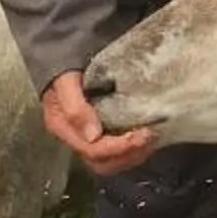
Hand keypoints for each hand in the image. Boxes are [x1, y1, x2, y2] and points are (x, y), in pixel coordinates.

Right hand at [40, 70, 156, 177]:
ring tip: (153, 136)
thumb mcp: (66, 81)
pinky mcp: (102, 131)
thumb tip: (93, 136)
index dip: (119, 147)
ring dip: (135, 153)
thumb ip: (74, 107)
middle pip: (103, 163)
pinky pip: (119, 150)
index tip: (142, 134)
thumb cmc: (65, 66)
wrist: (64, 54)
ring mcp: (89, 137)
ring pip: (113, 160)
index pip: (92, 151)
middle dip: (129, 154)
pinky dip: (136, 146)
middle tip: (150, 136)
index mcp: (63, 128)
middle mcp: (76, 138)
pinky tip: (148, 133)